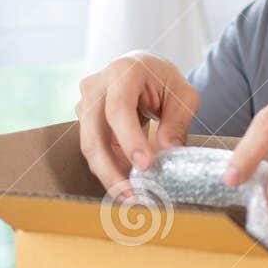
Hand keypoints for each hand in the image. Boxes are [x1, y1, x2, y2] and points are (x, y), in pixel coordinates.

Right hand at [75, 51, 199, 190]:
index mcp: (123, 71)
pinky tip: (127, 185)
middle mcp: (96, 86)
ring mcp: (85, 103)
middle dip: (111, 169)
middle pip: (94, 133)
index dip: (129, 139)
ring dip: (108, 175)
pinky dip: (110, 169)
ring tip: (131, 197)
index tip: (145, 166)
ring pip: (90, 146)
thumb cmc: (165, 81)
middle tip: (132, 196)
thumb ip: (177, 121)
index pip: (119, 109)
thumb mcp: (183, 95)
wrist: (144, 70)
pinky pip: (95, 150)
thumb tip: (168, 151)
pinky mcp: (85, 121)